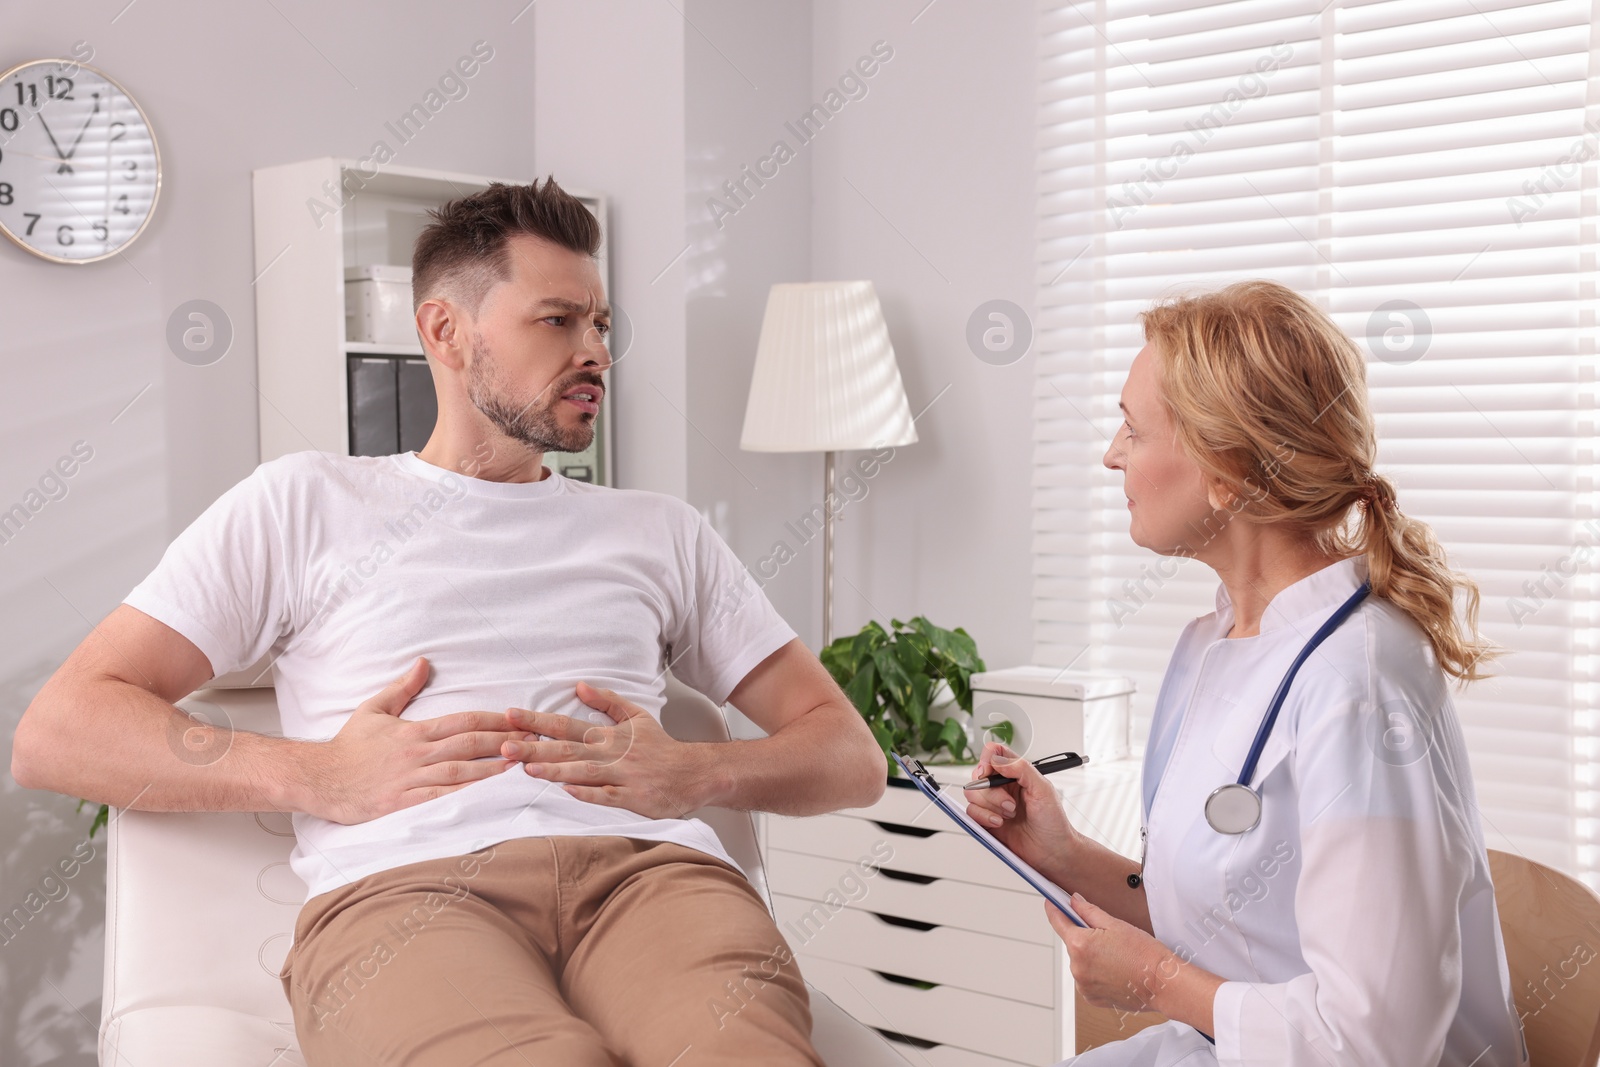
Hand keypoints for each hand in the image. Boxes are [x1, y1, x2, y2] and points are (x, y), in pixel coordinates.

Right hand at [306, 657, 526, 824]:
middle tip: (535, 741)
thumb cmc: (348, 747)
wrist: (319, 779)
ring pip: (462, 772)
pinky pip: (442, 799)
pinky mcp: (404, 804)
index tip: (520, 719)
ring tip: (524, 767)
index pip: (464, 721)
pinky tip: (490, 798)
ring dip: (495, 769)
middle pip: (469, 744)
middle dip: (506, 741)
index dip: (495, 720)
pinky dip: (468, 797)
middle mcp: (417, 754)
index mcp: (414, 731)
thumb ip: (403, 687)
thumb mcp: (374, 709)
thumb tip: (424, 662)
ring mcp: (412, 780)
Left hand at [501, 682, 708, 819]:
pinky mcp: (633, 798)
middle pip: (567, 748)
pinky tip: (567, 791)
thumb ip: (607, 701)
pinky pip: (607, 796)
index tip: (509, 715)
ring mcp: (622, 776)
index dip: (536, 720)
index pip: (565, 725)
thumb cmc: (662, 748)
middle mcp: (612, 753)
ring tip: (527, 769)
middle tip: (504, 745)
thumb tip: (580, 685)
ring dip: (555, 770)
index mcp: (608, 735)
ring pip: (584, 772)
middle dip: (534, 747)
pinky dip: (588, 793)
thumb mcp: (636, 716)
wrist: (695, 772)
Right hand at [965, 741, 1076, 877]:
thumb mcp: (1043, 789)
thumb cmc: (1053, 821)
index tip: (988, 770)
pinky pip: (972, 813)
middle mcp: (1003, 787)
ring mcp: (994, 804)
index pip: (994, 754)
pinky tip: (999, 823)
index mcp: (1016, 774)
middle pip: (979, 775)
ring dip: (990, 805)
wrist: (1052, 851)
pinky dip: (984, 817)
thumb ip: (1022, 769)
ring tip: (1009, 814)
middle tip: (1010, 803)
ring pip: (972, 794)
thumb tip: (998, 759)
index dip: (987, 758)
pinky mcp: (987, 820)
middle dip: (991, 790)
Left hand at [1047, 893, 1221, 1032]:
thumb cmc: (1144, 953)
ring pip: (1080, 961)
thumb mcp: (1116, 924)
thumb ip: (1089, 911)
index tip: (1051, 902)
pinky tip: (1115, 970)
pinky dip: (1096, 972)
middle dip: (1084, 936)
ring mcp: (1083, 985)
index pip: (1057, 921)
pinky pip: (1087, 979)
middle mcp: (1076, 967)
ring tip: (1116, 956)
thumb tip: (1073, 901)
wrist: (1163, 984)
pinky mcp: (1091, 998)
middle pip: (1072, 943)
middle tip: (1108, 935)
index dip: (1054, 909)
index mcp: (1080, 944)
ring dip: (1091, 956)